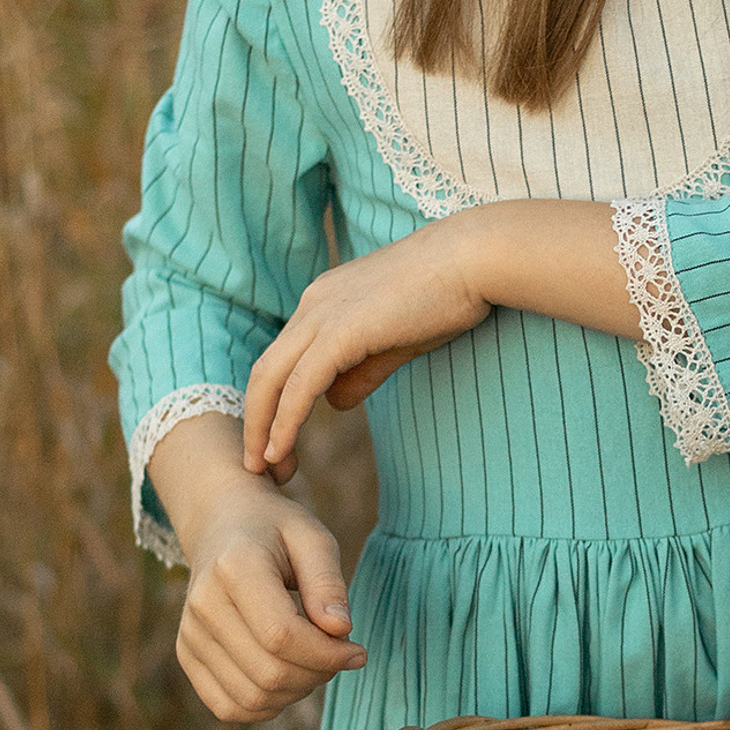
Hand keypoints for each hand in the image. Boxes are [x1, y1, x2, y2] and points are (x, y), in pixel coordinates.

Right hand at [176, 480, 367, 722]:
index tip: (357, 651)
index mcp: (234, 568)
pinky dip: (267, 704)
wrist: (222, 524)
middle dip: (318, 674)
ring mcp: (189, 634)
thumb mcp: (313, 539)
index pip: (282, 636)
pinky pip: (228, 706)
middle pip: (268, 672)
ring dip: (297, 692)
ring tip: (316, 663)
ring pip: (251, 697)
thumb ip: (328, 584)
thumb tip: (341, 630)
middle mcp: (203, 605)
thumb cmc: (276, 530)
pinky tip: (289, 678)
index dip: (328, 654)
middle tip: (341, 655)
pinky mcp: (187, 655)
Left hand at [244, 223, 488, 474]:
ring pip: (272, 379)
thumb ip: (363, 370)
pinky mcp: (340, 332)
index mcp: (324, 303)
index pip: (283, 360)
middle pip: (265, 372)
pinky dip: (284, 421)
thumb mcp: (397, 340)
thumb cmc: (447, 294)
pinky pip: (300, 385)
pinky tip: (279, 450)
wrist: (472, 260)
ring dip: (262, 428)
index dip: (273, 404)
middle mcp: (313, 305)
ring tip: (264, 469)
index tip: (279, 443)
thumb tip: (335, 401)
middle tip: (259, 467)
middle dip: (257, 422)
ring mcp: (322, 315)